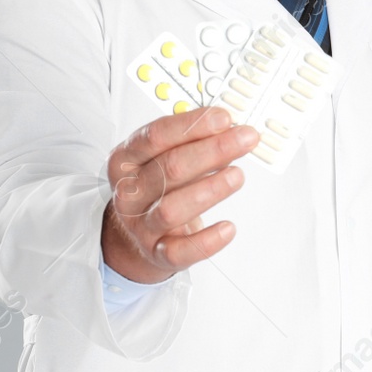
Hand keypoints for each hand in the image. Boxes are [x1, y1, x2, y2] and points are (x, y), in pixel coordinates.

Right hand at [100, 106, 256, 284]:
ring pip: (172, 209)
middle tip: (245, 139)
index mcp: (125, 160)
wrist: (137, 232)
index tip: (224, 118)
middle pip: (169, 168)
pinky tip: (228, 228)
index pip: (155, 136)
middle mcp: (129, 192)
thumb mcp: (162, 156)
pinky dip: (206, 242)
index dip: (192, 125)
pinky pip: (179, 252)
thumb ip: (191, 140)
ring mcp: (141, 225)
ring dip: (209, 190)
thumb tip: (229, 128)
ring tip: (237, 175)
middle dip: (212, 150)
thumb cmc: (157, 186)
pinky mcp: (157, 253)